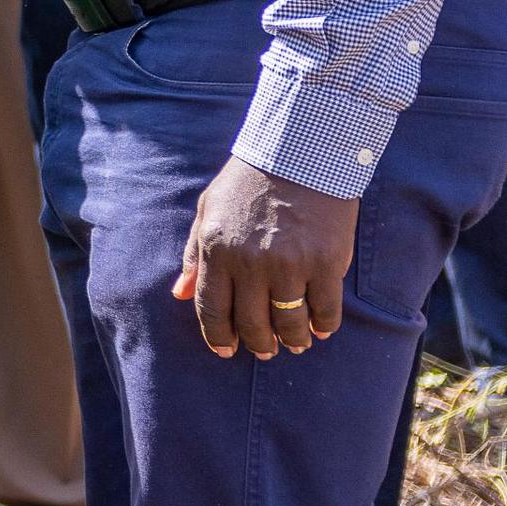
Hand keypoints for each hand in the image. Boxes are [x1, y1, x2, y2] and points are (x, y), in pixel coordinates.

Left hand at [176, 155, 358, 358]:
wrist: (300, 154)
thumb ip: (193, 254)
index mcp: (217, 250)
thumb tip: (180, 293)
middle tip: (265, 350)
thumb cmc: (248, 182)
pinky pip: (326, 310)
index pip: (212, 310)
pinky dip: (324, 326)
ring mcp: (291, 265)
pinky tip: (321, 328)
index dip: (218, 337)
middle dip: (257, 345)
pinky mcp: (327, 263)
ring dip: (292, 340)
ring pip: (290, 323)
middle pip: (252, 324)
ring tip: (295, 343)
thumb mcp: (207, 211)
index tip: (226, 350)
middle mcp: (251, 263)